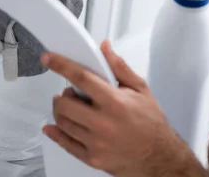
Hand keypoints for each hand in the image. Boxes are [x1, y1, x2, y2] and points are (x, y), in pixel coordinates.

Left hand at [42, 42, 199, 176]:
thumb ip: (119, 67)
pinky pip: (65, 144)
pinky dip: (55, 133)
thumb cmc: (151, 123)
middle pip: (65, 103)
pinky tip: (53, 126)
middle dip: (62, 94)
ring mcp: (96, 143)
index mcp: (114, 102)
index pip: (81, 78)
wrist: (160, 159)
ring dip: (60, 110)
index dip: (61, 65)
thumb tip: (104, 48)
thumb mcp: (140, 89)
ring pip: (63, 122)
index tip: (49, 59)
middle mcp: (103, 123)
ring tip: (69, 106)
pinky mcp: (92, 158)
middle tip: (68, 92)